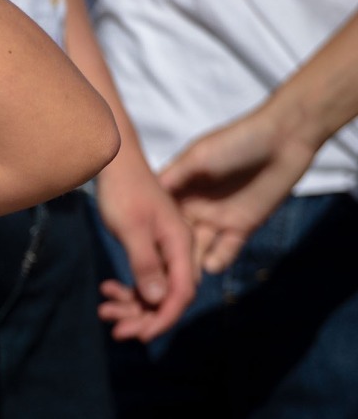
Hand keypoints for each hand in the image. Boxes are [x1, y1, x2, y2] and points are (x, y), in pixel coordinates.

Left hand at [93, 154, 197, 340]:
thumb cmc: (123, 191)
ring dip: (133, 305)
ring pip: (155, 289)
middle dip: (144, 316)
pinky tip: (107, 289)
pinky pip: (145, 277)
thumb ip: (145, 262)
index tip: (142, 336)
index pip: (182, 292)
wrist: (116, 164)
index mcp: (181, 244)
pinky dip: (129, 288)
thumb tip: (157, 299)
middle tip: (116, 331)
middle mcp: (178, 250)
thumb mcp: (131, 228)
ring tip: (104, 311)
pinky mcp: (150, 247)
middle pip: (169, 295)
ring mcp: (165, 249)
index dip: (164, 317)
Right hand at [159, 103, 314, 274]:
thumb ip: (172, 178)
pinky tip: (211, 266)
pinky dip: (219, 259)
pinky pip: (227, 249)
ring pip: (198, 248)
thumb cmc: (236, 142)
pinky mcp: (242, 227)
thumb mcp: (197, 156)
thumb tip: (142, 195)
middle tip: (156, 276)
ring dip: (190, 264)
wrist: (282, 139)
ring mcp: (218, 218)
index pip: (158, 217)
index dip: (147, 233)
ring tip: (181, 278)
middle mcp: (195, 207)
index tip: (136, 248)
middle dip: (166, 257)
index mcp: (180, 190)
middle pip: (175, 238)